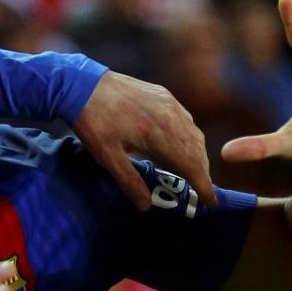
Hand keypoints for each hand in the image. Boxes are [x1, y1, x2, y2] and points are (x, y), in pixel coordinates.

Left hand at [73, 72, 216, 210]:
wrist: (82, 84)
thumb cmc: (93, 122)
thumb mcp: (107, 157)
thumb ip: (129, 181)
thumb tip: (145, 206)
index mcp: (159, 135)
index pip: (191, 165)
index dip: (203, 185)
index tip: (210, 202)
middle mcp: (171, 117)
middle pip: (197, 151)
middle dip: (202, 173)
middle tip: (201, 191)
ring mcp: (169, 104)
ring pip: (194, 134)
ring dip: (198, 155)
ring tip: (194, 172)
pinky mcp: (164, 95)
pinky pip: (186, 119)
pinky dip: (190, 137)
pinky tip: (183, 145)